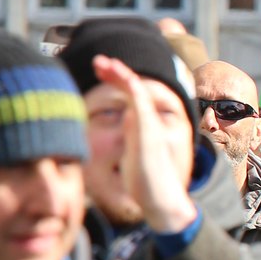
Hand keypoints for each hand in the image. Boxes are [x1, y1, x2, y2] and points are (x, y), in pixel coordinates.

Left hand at [92, 55, 196, 234]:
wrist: (162, 199)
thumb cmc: (146, 181)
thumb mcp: (131, 153)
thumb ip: (128, 136)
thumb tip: (118, 123)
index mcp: (142, 124)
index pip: (130, 94)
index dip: (116, 79)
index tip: (101, 68)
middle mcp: (148, 121)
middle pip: (133, 88)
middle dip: (116, 72)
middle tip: (98, 60)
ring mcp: (150, 125)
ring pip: (136, 91)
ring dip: (120, 74)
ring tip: (104, 63)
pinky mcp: (148, 132)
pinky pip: (140, 104)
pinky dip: (131, 87)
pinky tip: (121, 77)